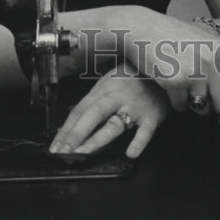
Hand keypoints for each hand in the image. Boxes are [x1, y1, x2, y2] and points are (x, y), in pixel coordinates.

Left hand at [50, 64, 168, 158]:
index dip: (66, 129)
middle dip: (75, 135)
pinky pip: (145, 130)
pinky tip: (130, 153)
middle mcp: (117, 96)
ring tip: (82, 153)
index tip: (55, 146)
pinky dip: (138, 142)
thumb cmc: (134, 76)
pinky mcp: (153, 115)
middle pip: (92, 115)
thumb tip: (73, 123)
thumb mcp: (111, 81)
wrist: (165, 66)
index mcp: (104, 87)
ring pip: (114, 124)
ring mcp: (135, 106)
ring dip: (96, 140)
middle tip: (62, 153)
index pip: (80, 110)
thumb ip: (95, 101)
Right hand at [100, 7, 219, 120]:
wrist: (142, 27)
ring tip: (181, 78)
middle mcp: (214, 61)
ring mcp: (195, 71)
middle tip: (198, 87)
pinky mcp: (176, 81)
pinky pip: (181, 108)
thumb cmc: (173, 37)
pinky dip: (175, 100)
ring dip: (192, 102)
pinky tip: (167, 80)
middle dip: (213, 105)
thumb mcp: (205, 43)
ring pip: (203, 109)